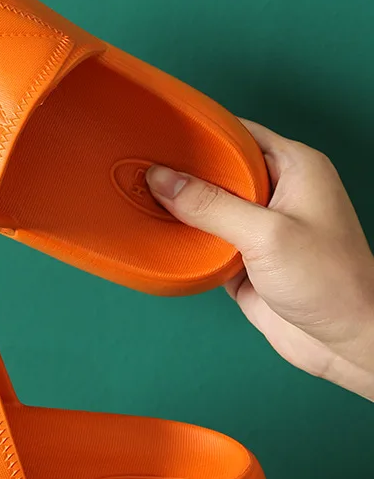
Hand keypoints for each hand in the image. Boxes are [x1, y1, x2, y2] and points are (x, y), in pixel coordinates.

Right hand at [146, 120, 373, 400]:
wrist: (344, 343)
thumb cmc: (328, 281)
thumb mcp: (266, 235)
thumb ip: (211, 206)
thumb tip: (161, 178)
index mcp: (294, 167)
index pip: (238, 135)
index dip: (198, 135)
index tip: (157, 135)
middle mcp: (275, 192)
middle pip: (217, 172)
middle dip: (179, 173)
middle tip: (136, 169)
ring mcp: (257, 227)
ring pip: (206, 208)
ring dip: (177, 210)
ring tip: (134, 198)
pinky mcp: (241, 259)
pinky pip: (204, 242)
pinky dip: (183, 242)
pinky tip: (154, 236)